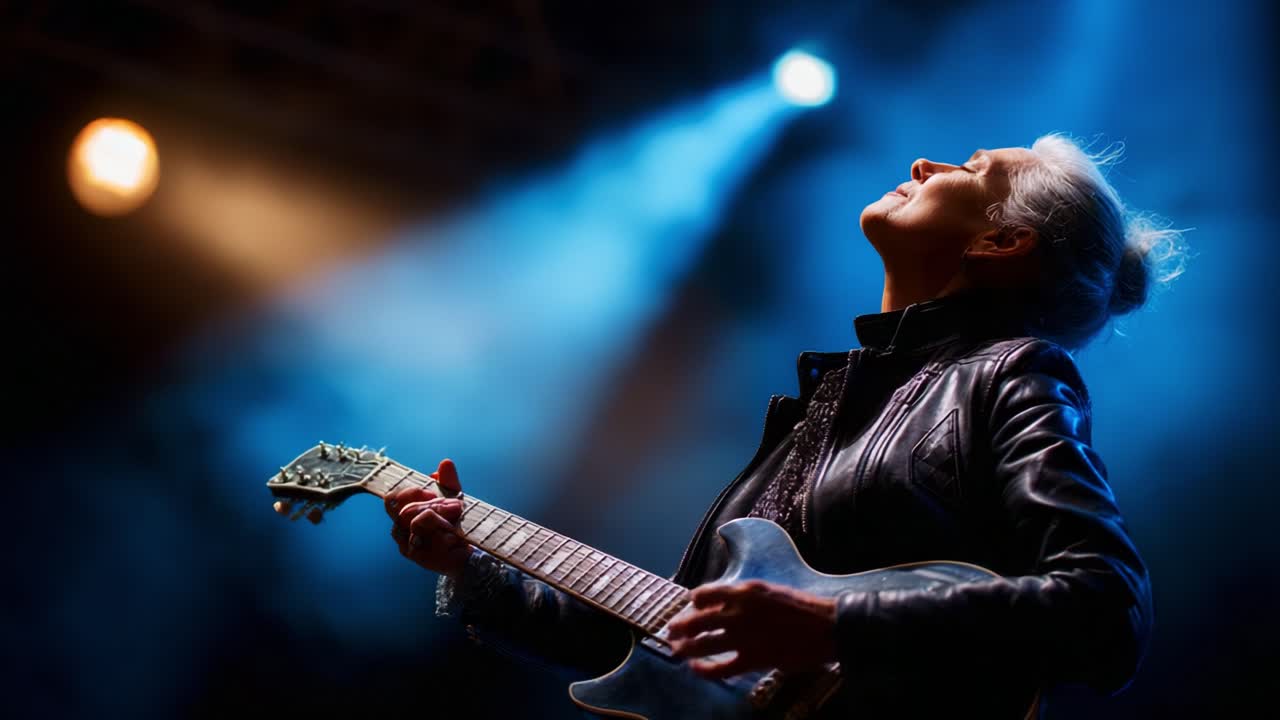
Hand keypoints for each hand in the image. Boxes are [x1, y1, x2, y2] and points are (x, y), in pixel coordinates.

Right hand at [385, 458, 470, 577]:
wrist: (469, 554)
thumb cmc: (455, 526)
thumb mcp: (453, 499)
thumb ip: (448, 483)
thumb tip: (444, 463)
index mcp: (402, 516)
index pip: (391, 500)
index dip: (410, 492)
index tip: (431, 491)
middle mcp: (401, 533)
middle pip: (406, 510)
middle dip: (434, 503)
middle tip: (455, 505)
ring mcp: (411, 548)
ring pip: (418, 521)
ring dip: (442, 515)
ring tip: (457, 515)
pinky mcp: (425, 560)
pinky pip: (435, 539)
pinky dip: (449, 533)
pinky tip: (457, 535)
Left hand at [666, 579, 837, 678]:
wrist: (826, 626)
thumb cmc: (802, 607)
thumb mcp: (769, 591)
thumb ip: (746, 598)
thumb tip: (726, 606)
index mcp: (743, 591)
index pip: (704, 594)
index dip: (694, 602)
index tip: (691, 608)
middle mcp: (738, 612)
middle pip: (697, 620)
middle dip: (680, 626)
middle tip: (671, 631)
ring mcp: (744, 636)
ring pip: (703, 644)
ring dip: (686, 648)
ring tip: (676, 651)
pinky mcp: (753, 658)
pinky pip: (721, 667)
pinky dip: (705, 670)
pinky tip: (696, 669)